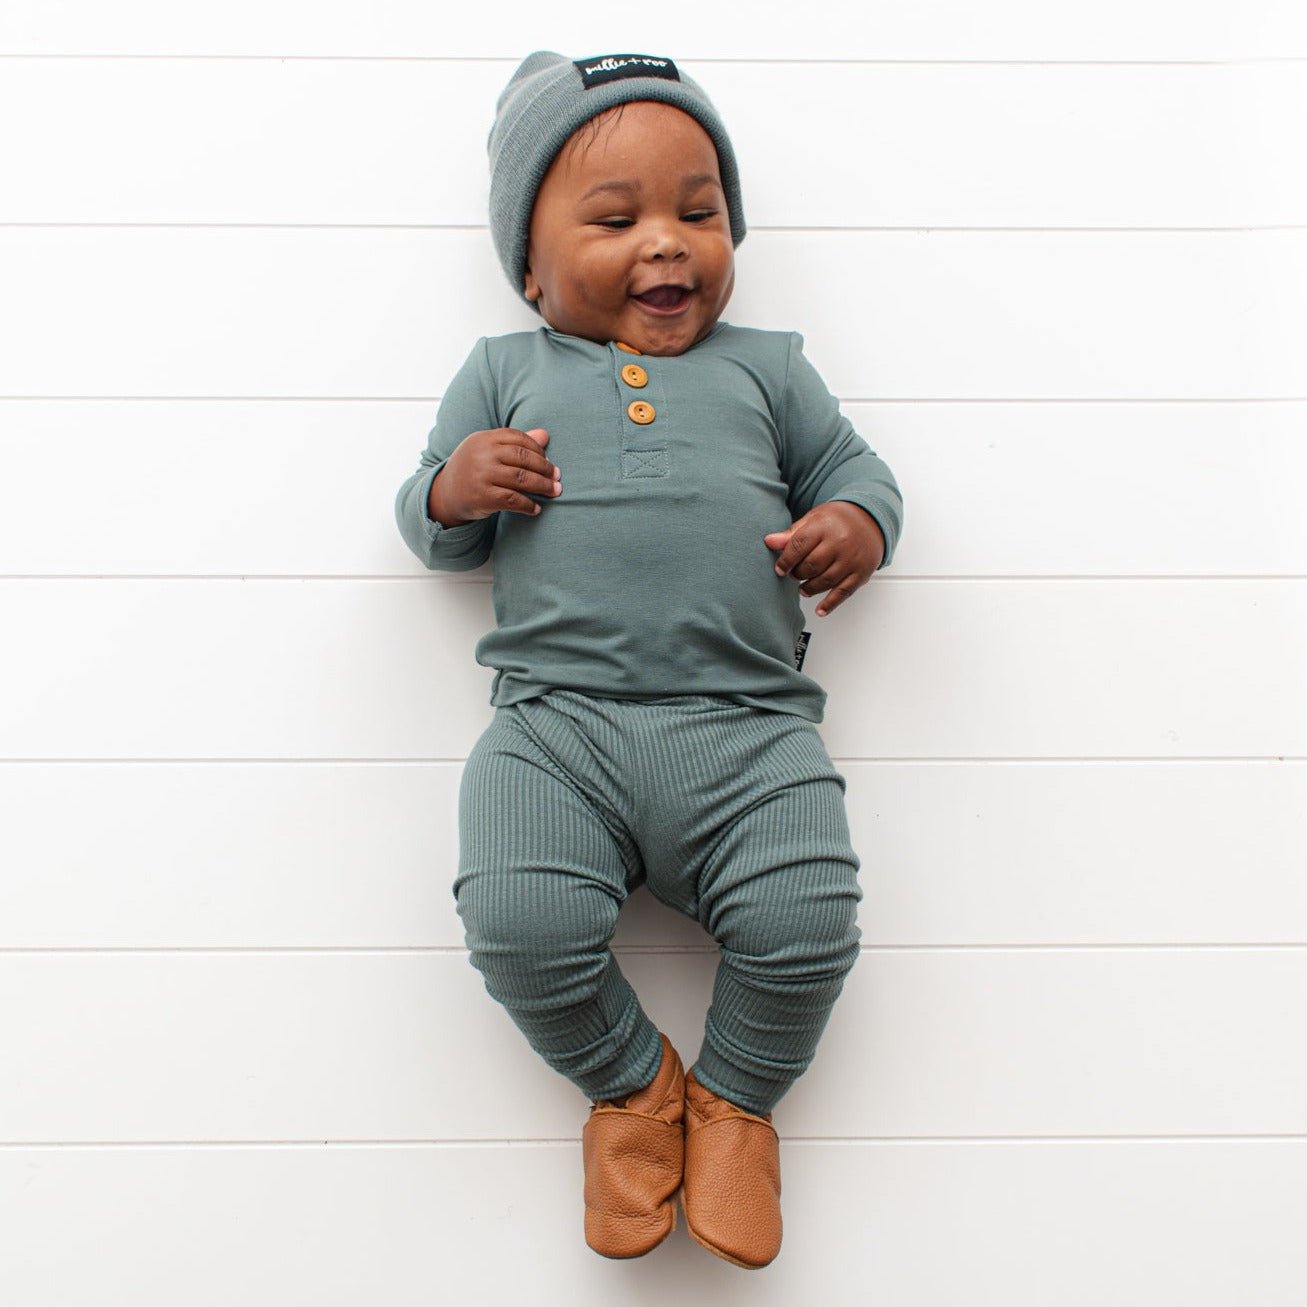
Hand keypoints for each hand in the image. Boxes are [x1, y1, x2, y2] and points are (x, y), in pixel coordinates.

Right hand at [428, 427, 559, 526]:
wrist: (445, 494)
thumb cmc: (473, 469)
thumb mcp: (489, 451)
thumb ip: (516, 443)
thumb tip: (546, 435)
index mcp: (484, 439)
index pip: (518, 438)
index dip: (537, 449)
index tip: (548, 460)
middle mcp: (482, 455)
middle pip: (523, 457)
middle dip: (545, 468)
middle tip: (557, 476)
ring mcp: (482, 475)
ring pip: (521, 478)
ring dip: (543, 486)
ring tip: (554, 491)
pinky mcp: (483, 497)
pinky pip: (513, 500)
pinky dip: (528, 505)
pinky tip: (536, 508)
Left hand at [763, 501, 885, 616]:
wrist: (870, 519)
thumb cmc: (838, 520)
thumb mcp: (813, 519)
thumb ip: (792, 533)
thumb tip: (769, 542)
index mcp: (824, 526)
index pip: (798, 546)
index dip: (785, 560)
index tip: (780, 568)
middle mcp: (840, 543)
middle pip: (811, 565)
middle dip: (798, 574)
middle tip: (794, 575)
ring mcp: (851, 559)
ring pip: (825, 581)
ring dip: (810, 588)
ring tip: (803, 589)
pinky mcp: (861, 573)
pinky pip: (844, 592)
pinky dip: (830, 604)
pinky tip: (820, 610)